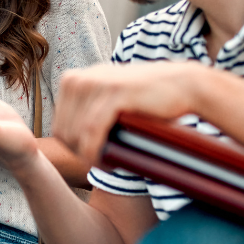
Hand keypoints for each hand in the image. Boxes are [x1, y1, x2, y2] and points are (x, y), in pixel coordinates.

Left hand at [54, 61, 210, 165]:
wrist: (184, 85)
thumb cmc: (146, 100)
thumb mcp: (106, 100)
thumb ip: (85, 112)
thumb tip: (63, 140)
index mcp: (73, 80)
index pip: (58, 126)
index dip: (73, 149)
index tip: (92, 159)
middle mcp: (79, 79)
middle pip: (64, 132)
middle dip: (80, 154)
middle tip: (104, 164)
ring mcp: (94, 83)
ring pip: (76, 135)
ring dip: (90, 157)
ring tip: (110, 165)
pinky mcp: (113, 93)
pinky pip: (92, 132)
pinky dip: (97, 153)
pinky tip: (110, 164)